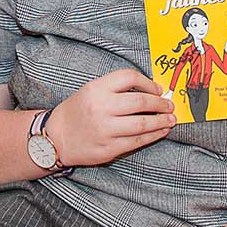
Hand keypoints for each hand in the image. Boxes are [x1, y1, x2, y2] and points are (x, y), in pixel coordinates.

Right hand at [49, 69, 175, 166]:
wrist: (56, 137)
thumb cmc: (77, 111)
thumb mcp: (91, 90)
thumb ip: (117, 89)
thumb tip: (151, 91)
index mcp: (96, 89)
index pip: (130, 78)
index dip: (149, 83)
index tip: (158, 89)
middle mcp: (101, 108)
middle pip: (140, 101)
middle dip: (160, 103)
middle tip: (169, 105)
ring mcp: (105, 130)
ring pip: (142, 124)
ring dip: (161, 121)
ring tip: (170, 119)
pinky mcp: (109, 148)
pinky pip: (137, 141)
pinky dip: (153, 136)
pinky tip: (161, 131)